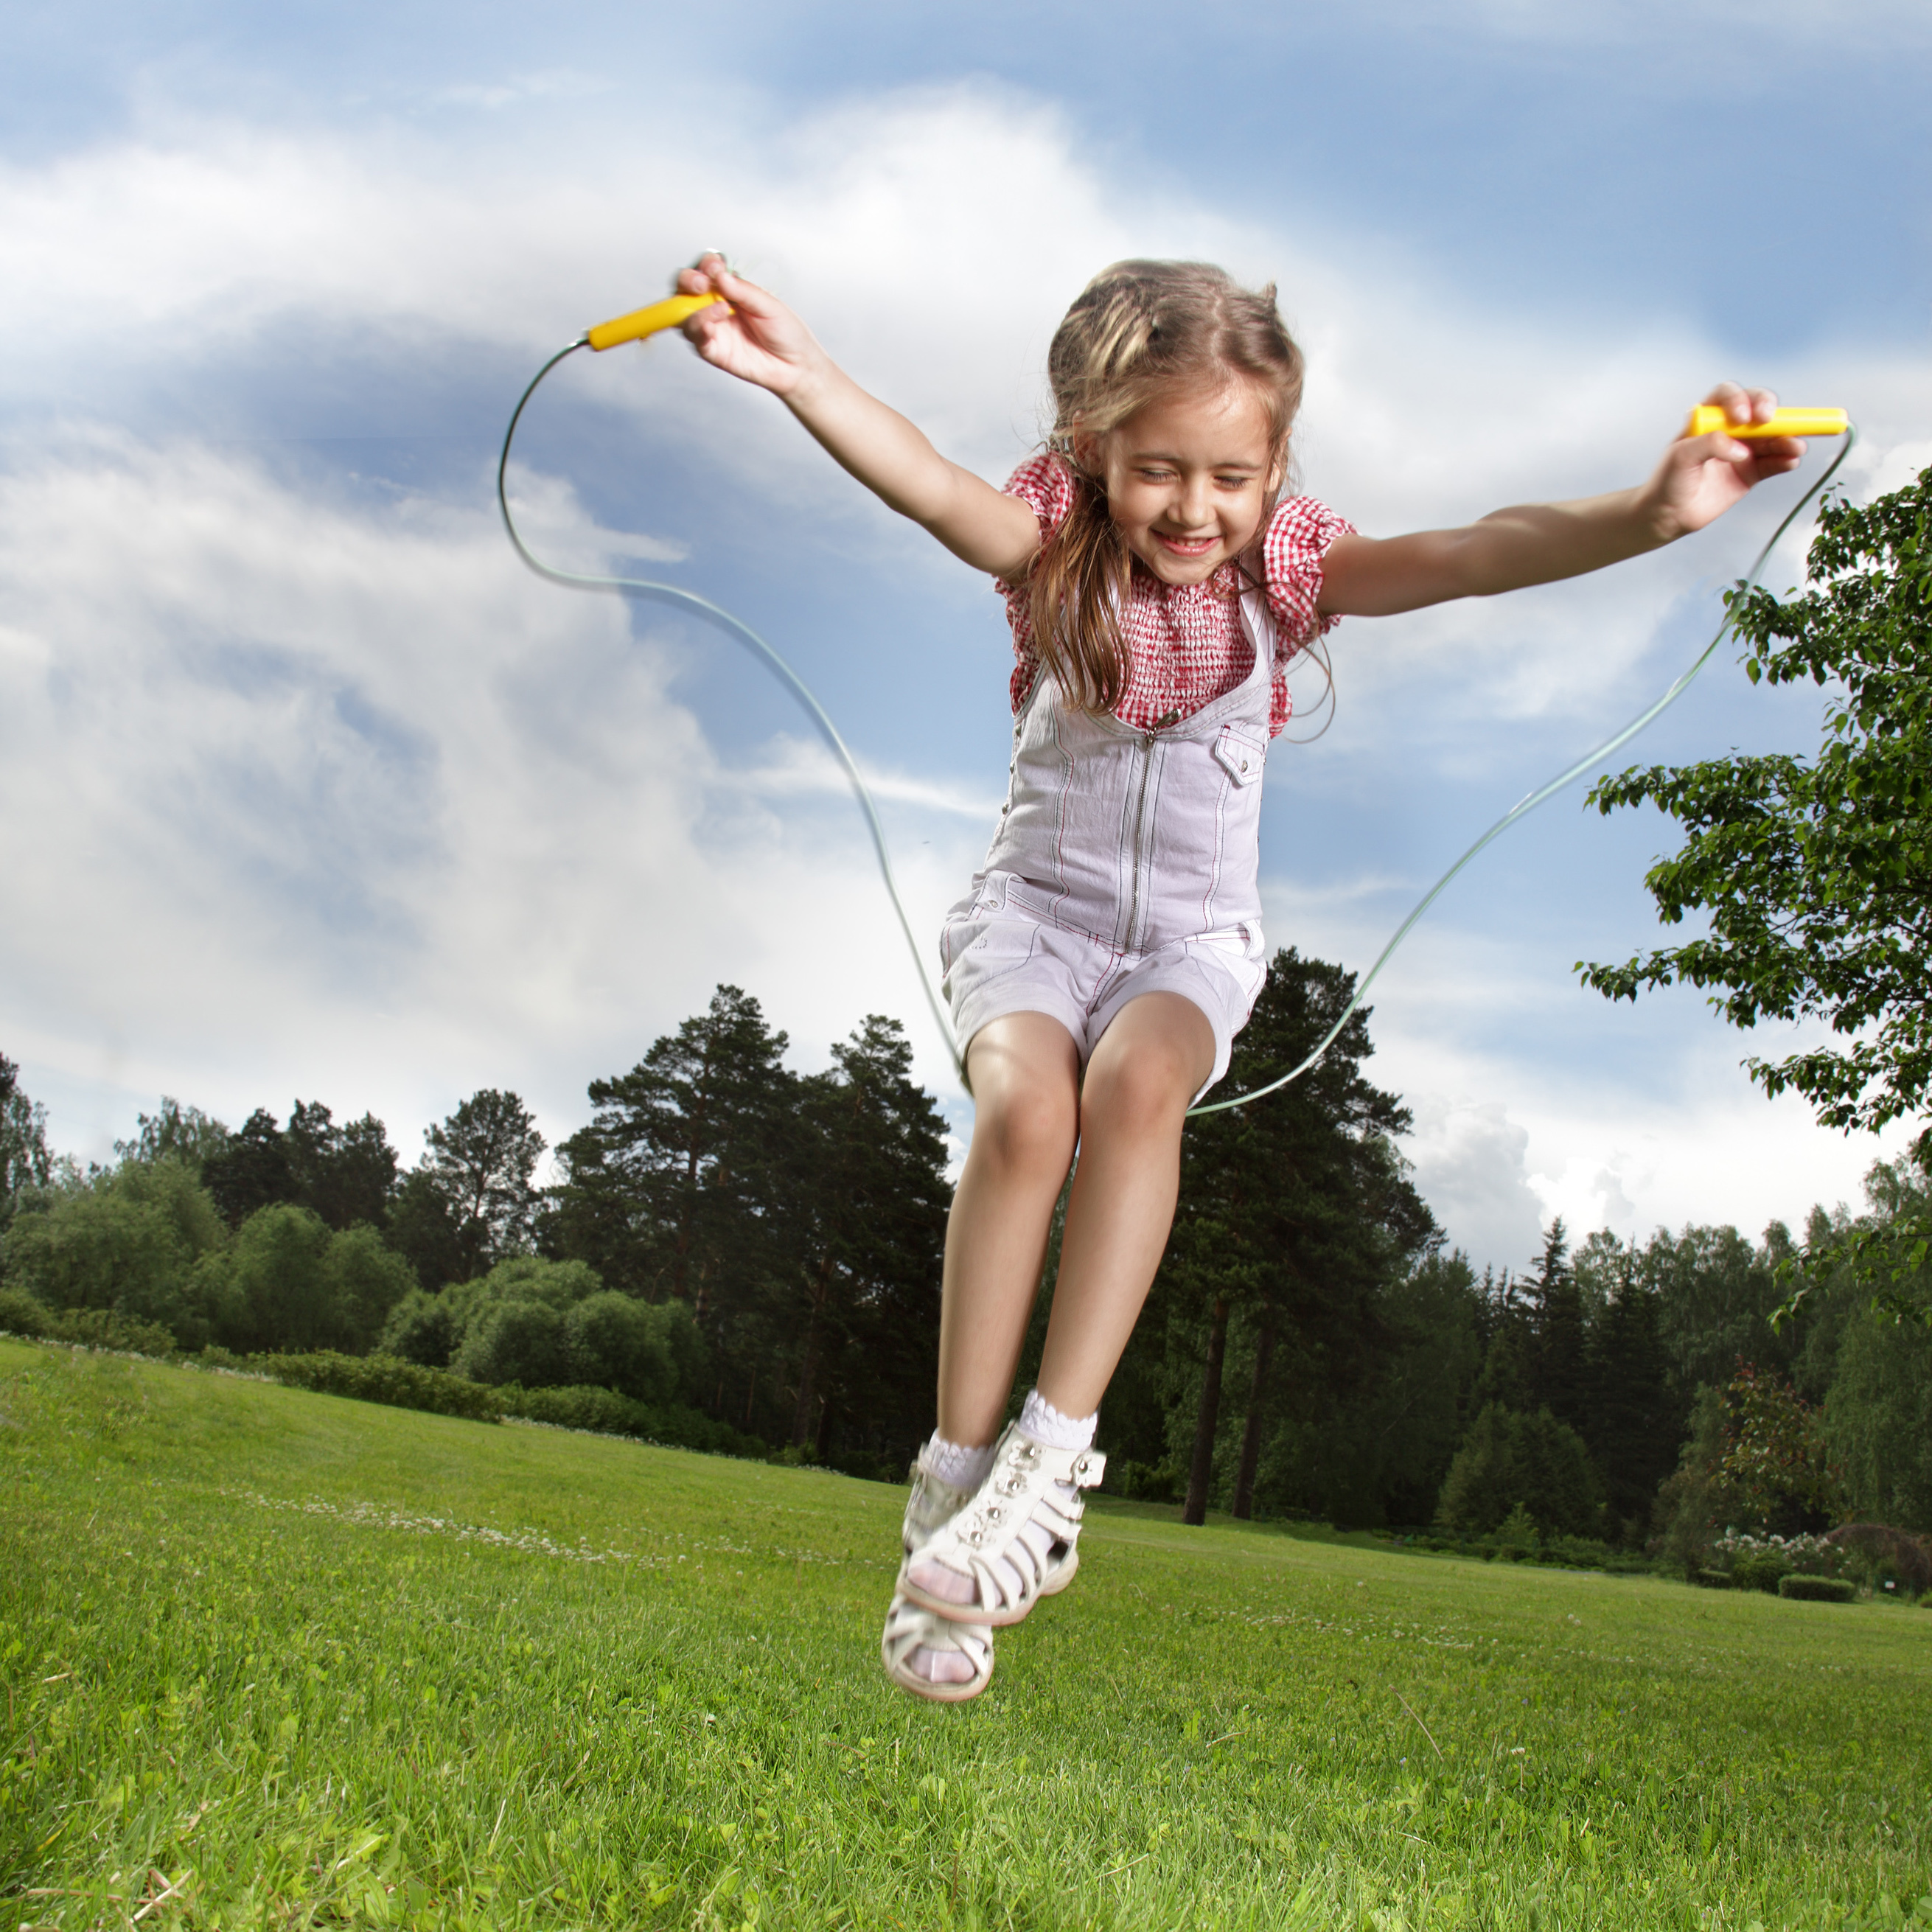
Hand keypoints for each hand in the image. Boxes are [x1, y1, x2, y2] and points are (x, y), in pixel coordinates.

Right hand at [676, 253, 826, 400]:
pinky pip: (696, 340)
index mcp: (730, 290)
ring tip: (721, 310)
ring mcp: (714, 328)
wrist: (795, 364)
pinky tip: (710, 327)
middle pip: (686, 289)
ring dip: (695, 309)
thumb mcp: (769, 305)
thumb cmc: (786, 332)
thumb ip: (743, 291)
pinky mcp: (714, 351)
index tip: (715, 267)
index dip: (706, 266)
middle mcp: (716, 307)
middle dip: (689, 281)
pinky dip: (699, 331)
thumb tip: (720, 276)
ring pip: (685, 315)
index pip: (707, 270)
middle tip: (702, 284)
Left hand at [1643, 382, 1804, 539]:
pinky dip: (1785, 460)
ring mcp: (1742, 450)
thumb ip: (1710, 444)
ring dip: (1787, 439)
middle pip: (1757, 410)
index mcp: (1707, 418)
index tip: (1742, 417)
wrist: (1667, 514)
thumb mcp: (1680, 456)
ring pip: (1771, 437)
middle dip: (1770, 412)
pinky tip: (1791, 461)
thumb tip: (1741, 450)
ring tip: (1796, 446)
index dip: (1739, 399)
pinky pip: (1773, 463)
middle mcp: (1729, 430)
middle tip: (1770, 421)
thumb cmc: (1667, 480)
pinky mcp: (1751, 472)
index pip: (1728, 395)